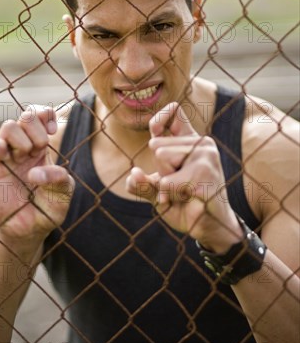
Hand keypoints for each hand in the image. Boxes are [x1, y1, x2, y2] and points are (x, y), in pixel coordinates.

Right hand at [0, 106, 73, 240]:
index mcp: (42, 150)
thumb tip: (36, 173)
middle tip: (39, 148)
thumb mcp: (62, 196)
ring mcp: (6, 156)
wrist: (25, 232)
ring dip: (21, 137)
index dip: (45, 115)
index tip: (51, 131)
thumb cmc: (46, 212)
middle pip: (26, 116)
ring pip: (8, 125)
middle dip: (35, 127)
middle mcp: (23, 149)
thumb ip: (60, 180)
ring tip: (24, 156)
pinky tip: (6, 158)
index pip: (40, 116)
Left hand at [126, 102, 241, 251]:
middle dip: (159, 172)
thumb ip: (142, 183)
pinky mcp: (205, 173)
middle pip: (156, 145)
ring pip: (162, 159)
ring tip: (183, 192)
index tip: (155, 130)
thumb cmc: (184, 206)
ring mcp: (205, 157)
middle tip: (178, 187)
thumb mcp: (157, 192)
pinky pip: (168, 182)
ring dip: (164, 185)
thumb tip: (133, 175)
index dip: (159, 118)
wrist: (208, 229)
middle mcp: (201, 144)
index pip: (174, 113)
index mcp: (190, 141)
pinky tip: (188, 200)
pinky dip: (169, 195)